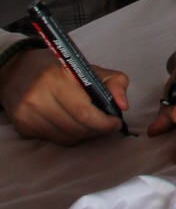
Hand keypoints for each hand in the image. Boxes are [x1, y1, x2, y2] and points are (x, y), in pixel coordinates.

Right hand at [0, 49, 128, 143]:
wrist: (20, 70)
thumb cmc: (60, 70)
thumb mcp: (89, 68)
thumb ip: (114, 82)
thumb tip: (123, 105)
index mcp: (56, 78)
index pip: (84, 112)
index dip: (104, 122)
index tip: (115, 122)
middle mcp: (38, 97)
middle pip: (76, 129)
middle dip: (97, 130)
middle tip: (106, 125)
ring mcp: (27, 113)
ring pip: (66, 139)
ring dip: (84, 135)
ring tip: (90, 124)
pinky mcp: (22, 126)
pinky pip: (53, 140)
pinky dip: (67, 135)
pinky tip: (70, 123)